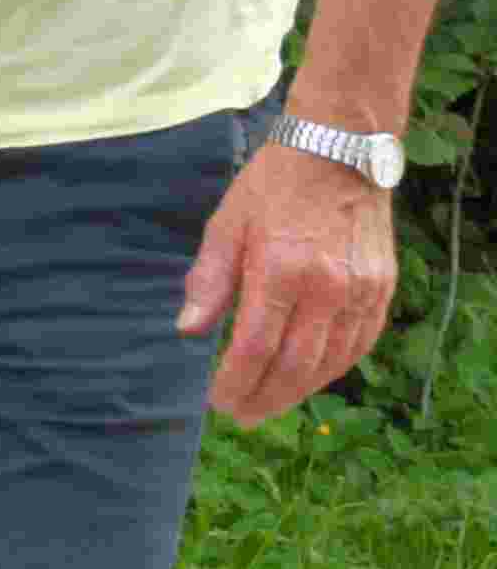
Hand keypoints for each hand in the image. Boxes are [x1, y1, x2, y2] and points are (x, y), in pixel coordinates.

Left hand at [179, 137, 395, 423]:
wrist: (338, 151)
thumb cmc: (272, 186)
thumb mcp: (226, 225)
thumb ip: (209, 281)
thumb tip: (187, 330)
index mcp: (282, 271)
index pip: (256, 348)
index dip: (236, 382)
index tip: (219, 401)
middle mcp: (327, 287)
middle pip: (296, 365)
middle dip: (266, 397)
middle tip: (243, 417)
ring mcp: (361, 289)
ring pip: (332, 360)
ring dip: (301, 390)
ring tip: (272, 404)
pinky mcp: (382, 286)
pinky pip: (362, 342)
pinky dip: (336, 366)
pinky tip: (314, 377)